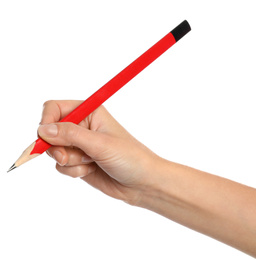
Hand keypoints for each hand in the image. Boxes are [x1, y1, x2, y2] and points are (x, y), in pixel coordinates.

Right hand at [38, 100, 159, 203]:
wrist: (142, 182)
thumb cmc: (129, 157)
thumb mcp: (100, 143)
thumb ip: (70, 135)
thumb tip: (42, 130)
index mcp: (89, 112)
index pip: (54, 108)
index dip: (46, 122)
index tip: (45, 138)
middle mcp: (82, 126)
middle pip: (50, 132)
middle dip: (57, 147)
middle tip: (67, 157)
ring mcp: (80, 145)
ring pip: (54, 151)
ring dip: (70, 161)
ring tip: (91, 162)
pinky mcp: (78, 161)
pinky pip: (61, 166)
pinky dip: (74, 171)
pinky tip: (91, 170)